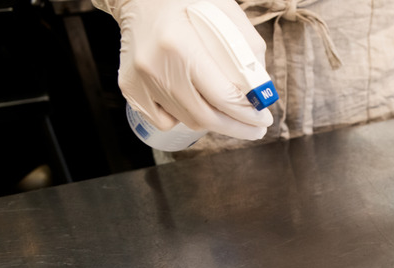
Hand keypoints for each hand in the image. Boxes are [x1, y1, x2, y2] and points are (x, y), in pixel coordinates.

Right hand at [97, 0, 271, 138]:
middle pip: (205, 117)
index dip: (248, 115)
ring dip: (214, 123)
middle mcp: (155, 66)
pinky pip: (163, 120)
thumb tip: (261, 88)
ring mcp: (139, 80)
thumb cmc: (185, 1)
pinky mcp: (130, 87)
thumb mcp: (224, 12)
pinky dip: (184, 118)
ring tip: (230, 116)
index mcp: (179, 44)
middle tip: (255, 129)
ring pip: (186, 120)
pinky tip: (195, 105)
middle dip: (236, 128)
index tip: (264, 120)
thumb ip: (247, 49)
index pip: (222, 96)